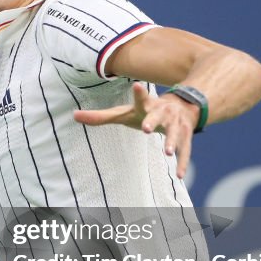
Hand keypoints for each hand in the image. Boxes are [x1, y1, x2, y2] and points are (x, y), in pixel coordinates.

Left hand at [73, 82, 199, 178]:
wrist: (184, 105)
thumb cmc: (146, 111)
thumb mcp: (124, 112)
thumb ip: (100, 117)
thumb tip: (73, 116)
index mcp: (146, 106)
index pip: (140, 99)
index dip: (139, 93)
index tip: (137, 85)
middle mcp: (162, 112)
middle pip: (157, 116)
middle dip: (152, 121)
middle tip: (146, 129)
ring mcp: (176, 124)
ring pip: (174, 133)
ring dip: (171, 142)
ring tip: (167, 152)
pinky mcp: (186, 135)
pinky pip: (186, 150)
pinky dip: (183, 162)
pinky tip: (179, 175)